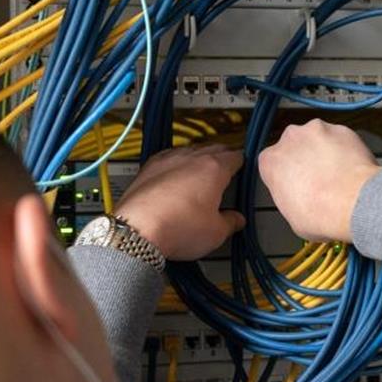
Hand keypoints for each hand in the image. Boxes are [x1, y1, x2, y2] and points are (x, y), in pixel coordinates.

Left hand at [115, 144, 244, 260]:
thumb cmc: (176, 228)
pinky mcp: (148, 169)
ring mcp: (167, 161)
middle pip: (213, 149)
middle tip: (226, 167)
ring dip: (198, 159)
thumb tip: (235, 220)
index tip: (243, 167)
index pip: (236, 157)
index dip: (243, 162)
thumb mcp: (216, 232)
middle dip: (222, 157)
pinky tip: (174, 175)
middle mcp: (190, 158)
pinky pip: (167, 159)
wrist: (137, 231)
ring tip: (201, 172)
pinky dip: (175, 165)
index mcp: (214, 168)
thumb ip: (230, 222)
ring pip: (189, 151)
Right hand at [257, 119, 381, 241]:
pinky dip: (344, 150)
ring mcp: (317, 131)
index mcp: (271, 161)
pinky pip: (340, 138)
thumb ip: (290, 199)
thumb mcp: (292, 218)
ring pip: (318, 139)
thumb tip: (299, 203)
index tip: (294, 184)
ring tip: (336, 176)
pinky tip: (349, 169)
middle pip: (295, 146)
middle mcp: (290, 139)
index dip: (286, 176)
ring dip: (324, 153)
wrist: (353, 203)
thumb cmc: (322, 212)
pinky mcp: (341, 130)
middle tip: (317, 181)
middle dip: (305, 160)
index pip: (273, 164)